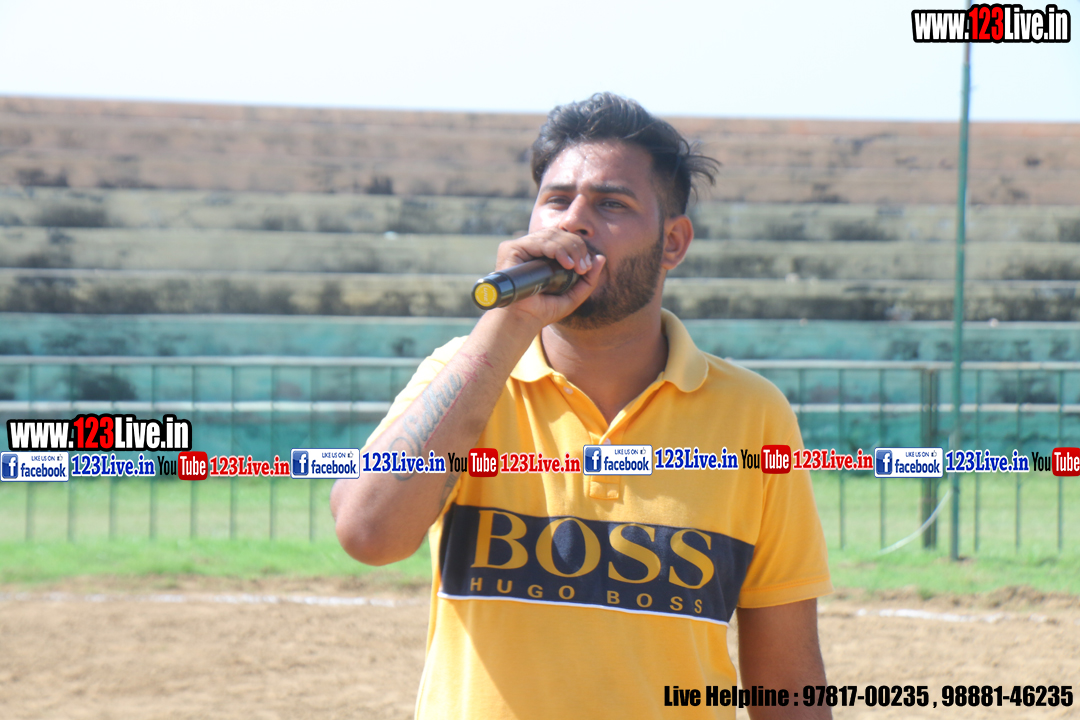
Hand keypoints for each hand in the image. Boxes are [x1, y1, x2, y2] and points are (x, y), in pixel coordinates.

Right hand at [491, 227, 605, 327]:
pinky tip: (566, 263)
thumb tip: (601, 258)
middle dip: (576, 247)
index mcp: (541, 254)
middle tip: (584, 268)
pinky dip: (555, 249)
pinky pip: (538, 241)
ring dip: (569, 248)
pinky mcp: (511, 249)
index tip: (587, 268)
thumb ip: (588, 279)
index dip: (578, 247)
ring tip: (576, 267)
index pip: (563, 238)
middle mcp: (529, 247)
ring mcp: (520, 247)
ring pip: (550, 235)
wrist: (524, 321)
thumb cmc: (544, 310)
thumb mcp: (573, 296)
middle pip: (558, 234)